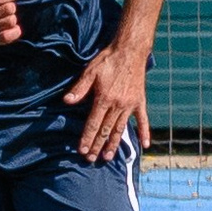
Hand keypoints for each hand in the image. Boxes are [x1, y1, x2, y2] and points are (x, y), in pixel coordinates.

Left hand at [64, 42, 150, 160]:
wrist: (130, 50)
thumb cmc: (108, 60)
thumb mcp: (90, 72)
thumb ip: (79, 89)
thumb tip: (66, 101)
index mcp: (104, 99)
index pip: (93, 124)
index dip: (87, 139)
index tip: (82, 151)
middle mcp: (118, 105)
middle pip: (105, 130)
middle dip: (97, 146)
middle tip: (91, 159)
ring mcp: (130, 104)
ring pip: (120, 129)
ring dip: (114, 144)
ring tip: (108, 157)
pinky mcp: (139, 101)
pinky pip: (142, 120)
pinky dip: (144, 132)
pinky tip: (144, 145)